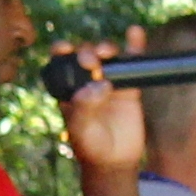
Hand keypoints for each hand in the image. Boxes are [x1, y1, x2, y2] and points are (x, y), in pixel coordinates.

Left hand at [55, 33, 148, 176]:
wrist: (114, 162)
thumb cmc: (90, 147)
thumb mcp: (80, 130)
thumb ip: (84, 108)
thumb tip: (99, 85)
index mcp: (68, 87)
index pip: (61, 62)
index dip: (61, 50)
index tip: (65, 48)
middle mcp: (87, 80)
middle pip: (85, 54)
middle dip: (86, 52)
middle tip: (90, 62)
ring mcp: (109, 81)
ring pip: (108, 56)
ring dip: (107, 48)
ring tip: (107, 53)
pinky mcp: (129, 87)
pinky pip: (132, 64)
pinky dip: (134, 47)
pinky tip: (135, 33)